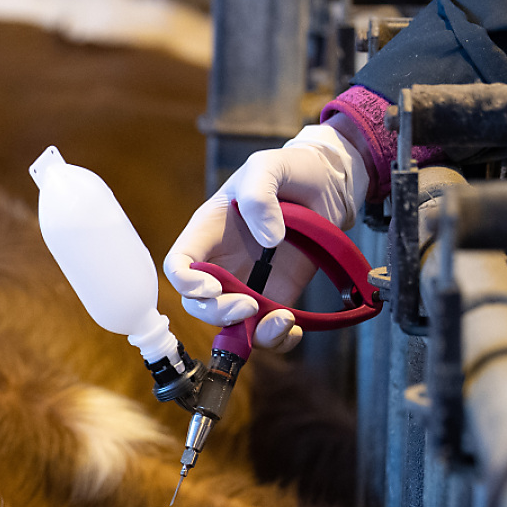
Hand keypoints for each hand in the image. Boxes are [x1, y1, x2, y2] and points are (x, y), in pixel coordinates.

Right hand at [162, 120, 370, 351]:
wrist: (329, 184)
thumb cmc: (290, 170)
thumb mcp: (269, 167)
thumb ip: (260, 196)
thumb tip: (268, 239)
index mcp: (208, 232)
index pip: (178, 265)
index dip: (186, 282)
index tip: (212, 286)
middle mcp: (222, 263)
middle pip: (199, 303)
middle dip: (218, 313)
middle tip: (250, 306)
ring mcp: (249, 283)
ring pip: (231, 324)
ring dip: (249, 333)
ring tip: (282, 320)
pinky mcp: (277, 296)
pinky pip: (267, 329)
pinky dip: (277, 339)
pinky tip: (294, 328)